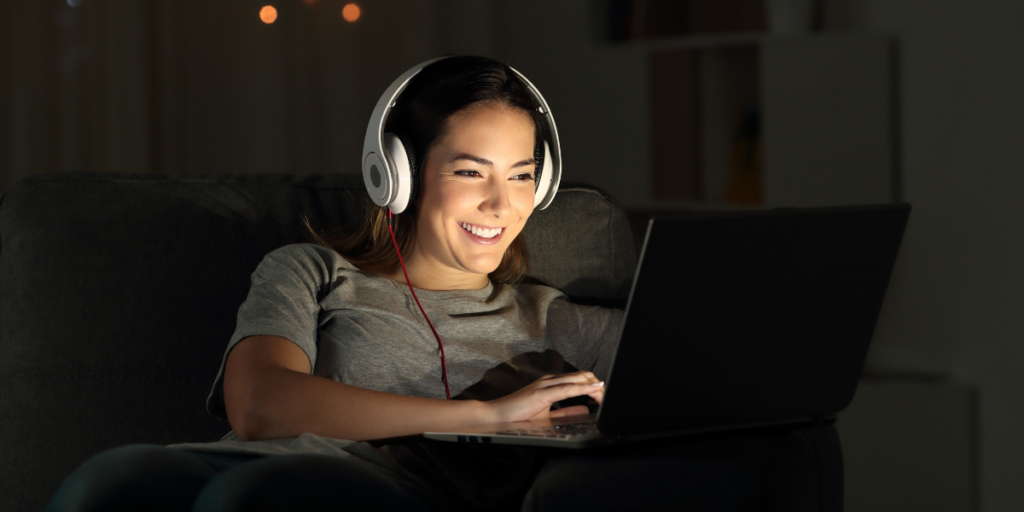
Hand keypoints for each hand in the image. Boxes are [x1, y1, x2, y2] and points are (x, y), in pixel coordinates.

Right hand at [483, 371, 603, 423]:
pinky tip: (595, 390)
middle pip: (583, 376)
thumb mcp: (548, 415)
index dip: (595, 387)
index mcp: (552, 383)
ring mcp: (546, 384)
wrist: (498, 416)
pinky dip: (583, 388)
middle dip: (598, 386)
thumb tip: (585, 410)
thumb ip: (566, 412)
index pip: (580, 379)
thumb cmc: (519, 415)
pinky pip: (567, 388)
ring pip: (578, 380)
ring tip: (606, 395)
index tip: (605, 399)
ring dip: (595, 387)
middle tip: (609, 399)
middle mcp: (551, 380)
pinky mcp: (542, 393)